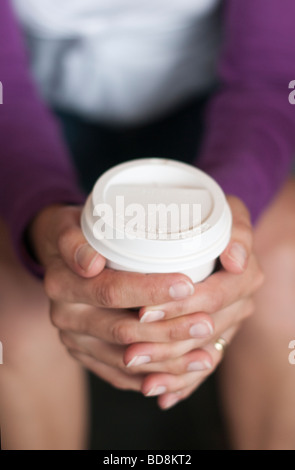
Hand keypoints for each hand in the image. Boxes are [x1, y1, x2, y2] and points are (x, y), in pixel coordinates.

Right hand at [28, 204, 197, 390]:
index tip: (187, 286)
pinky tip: (185, 370)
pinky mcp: (87, 356)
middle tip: (206, 322)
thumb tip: (91, 264)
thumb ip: (75, 242)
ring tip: (206, 353)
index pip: (111, 292)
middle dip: (169, 329)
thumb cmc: (78, 234)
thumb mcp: (70, 226)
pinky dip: (155, 376)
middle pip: (123, 331)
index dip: (150, 291)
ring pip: (127, 360)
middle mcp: (65, 317)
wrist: (63, 259)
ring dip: (169, 359)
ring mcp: (76, 340)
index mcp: (62, 284)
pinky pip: (122, 375)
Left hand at [113, 196, 263, 408]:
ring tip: (140, 378)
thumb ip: (237, 228)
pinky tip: (160, 393)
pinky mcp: (214, 337)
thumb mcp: (224, 212)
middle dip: (167, 345)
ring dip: (171, 370)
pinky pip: (202, 367)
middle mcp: (240, 303)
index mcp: (245, 275)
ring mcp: (227, 323)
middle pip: (204, 332)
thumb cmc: (206, 218)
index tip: (146, 311)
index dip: (181, 307)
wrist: (210, 236)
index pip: (215, 297)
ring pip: (201, 355)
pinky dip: (182, 382)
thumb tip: (235, 259)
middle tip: (131, 352)